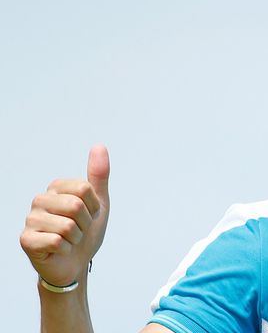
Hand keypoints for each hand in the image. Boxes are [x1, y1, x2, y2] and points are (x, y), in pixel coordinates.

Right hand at [20, 145, 110, 286]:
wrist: (77, 263)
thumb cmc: (86, 232)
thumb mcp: (99, 203)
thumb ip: (98, 176)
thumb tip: (99, 146)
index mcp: (56, 188)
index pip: (85, 189)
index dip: (94, 207)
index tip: (89, 215)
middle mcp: (40, 200)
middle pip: (76, 205)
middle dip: (86, 223)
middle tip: (79, 230)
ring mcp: (31, 220)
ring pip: (68, 225)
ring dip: (76, 238)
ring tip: (69, 240)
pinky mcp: (26, 240)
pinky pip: (57, 241)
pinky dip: (66, 249)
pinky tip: (59, 250)